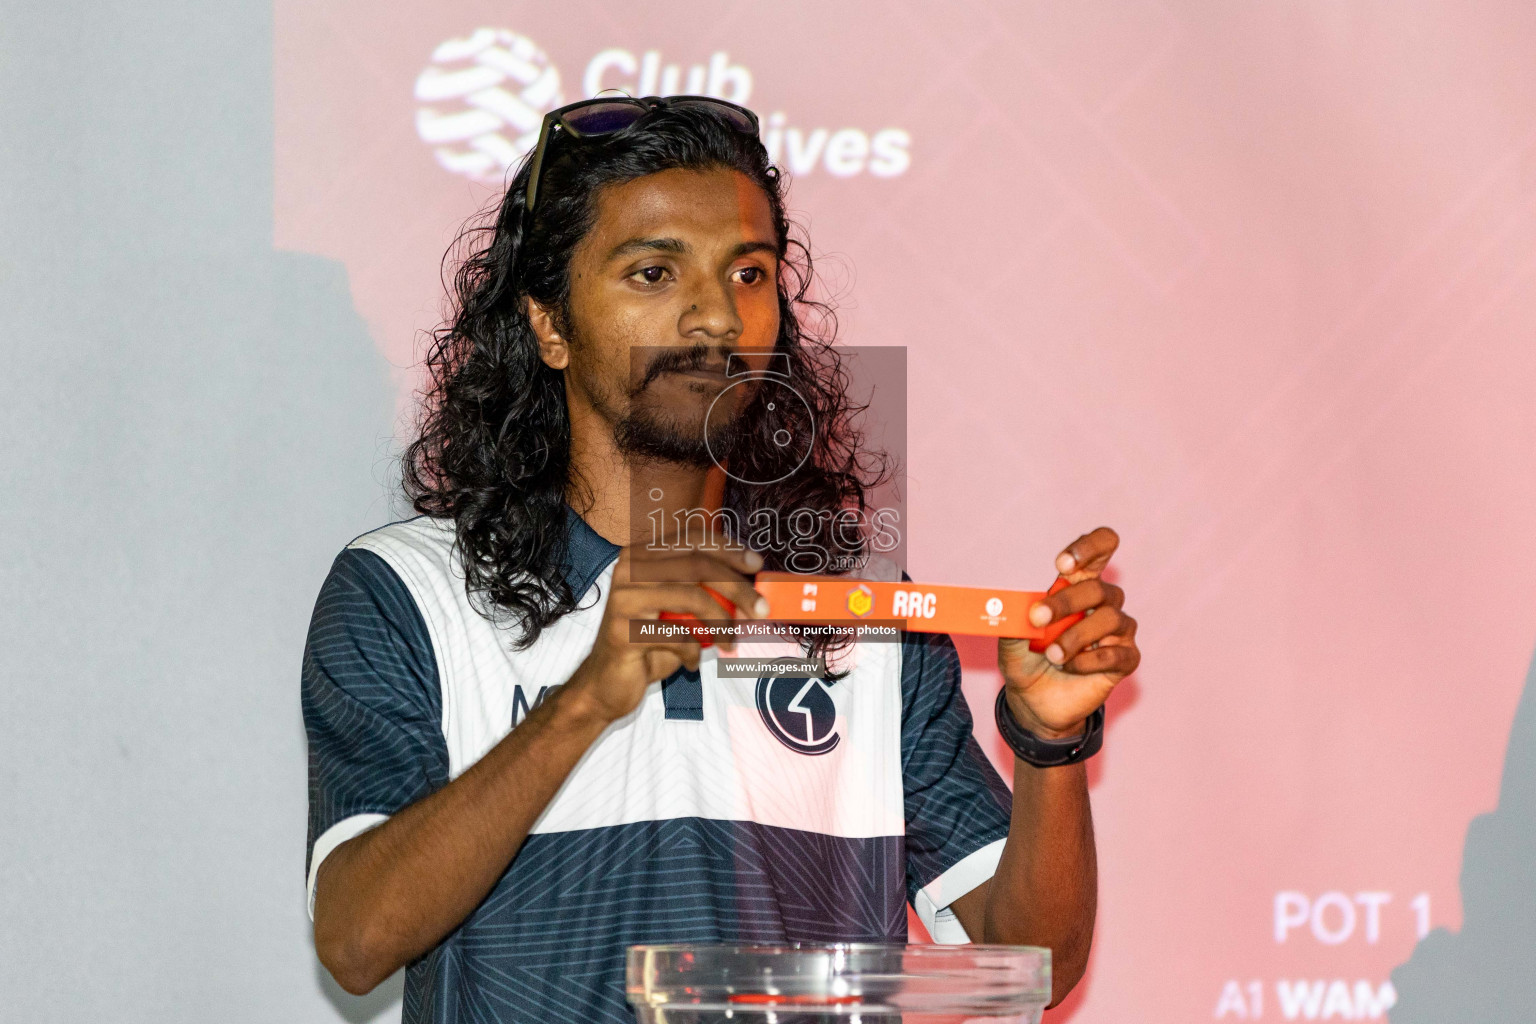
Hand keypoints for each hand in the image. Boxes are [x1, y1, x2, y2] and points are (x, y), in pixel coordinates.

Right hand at [565, 543, 767, 723]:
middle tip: (762, 609)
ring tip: (729, 643)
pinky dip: (693, 651)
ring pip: (691, 597)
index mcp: (642, 556)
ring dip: (722, 622)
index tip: (756, 564)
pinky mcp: (622, 631)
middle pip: (696, 565)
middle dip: (737, 587)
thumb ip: (708, 594)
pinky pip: (676, 634)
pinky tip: (691, 662)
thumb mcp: (680, 612)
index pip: (691, 539)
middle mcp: (629, 569)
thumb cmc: (650, 644)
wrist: (606, 684)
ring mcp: (623, 598)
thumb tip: (755, 588)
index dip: (728, 548)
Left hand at [997, 527, 1139, 740]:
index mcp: (1077, 585)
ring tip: (1052, 654)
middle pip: (1098, 588)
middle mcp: (1103, 602)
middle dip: (1065, 602)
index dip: (1088, 548)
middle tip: (1038, 617)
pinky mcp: (1126, 659)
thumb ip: (1014, 619)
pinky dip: (1090, 660)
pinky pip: (1117, 653)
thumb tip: (1012, 604)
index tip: (1062, 564)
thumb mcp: (1011, 639)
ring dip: (1076, 636)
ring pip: (1109, 619)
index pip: (1100, 549)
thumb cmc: (1026, 660)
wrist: (1034, 702)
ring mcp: (1118, 631)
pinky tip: (1069, 667)